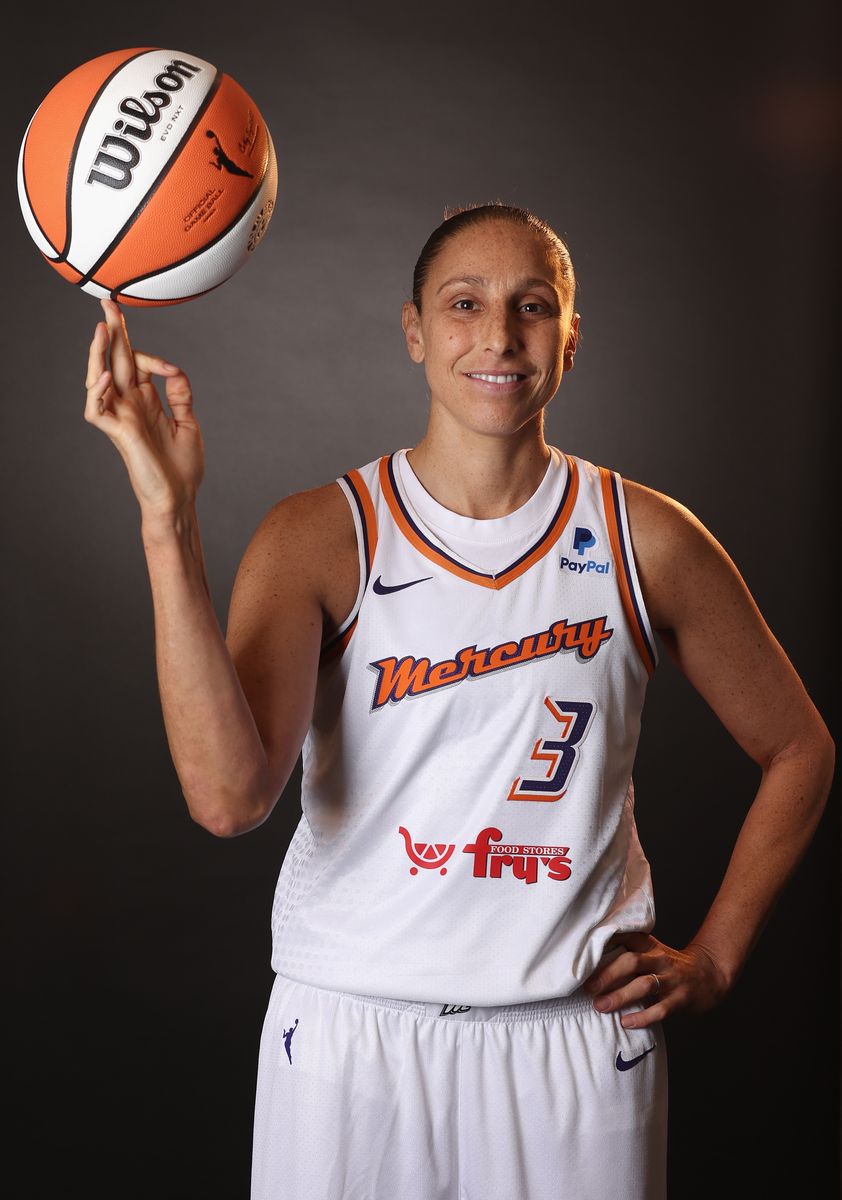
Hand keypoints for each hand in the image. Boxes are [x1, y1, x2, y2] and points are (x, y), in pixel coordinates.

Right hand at [84, 298, 204, 522]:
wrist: (180, 499)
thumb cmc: (183, 468)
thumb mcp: (189, 423)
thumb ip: (180, 394)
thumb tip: (173, 369)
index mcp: (147, 400)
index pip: (138, 363)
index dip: (151, 356)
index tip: (171, 370)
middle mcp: (130, 405)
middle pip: (115, 360)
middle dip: (112, 331)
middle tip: (106, 300)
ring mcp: (122, 418)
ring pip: (99, 378)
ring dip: (98, 353)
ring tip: (100, 327)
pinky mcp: (118, 434)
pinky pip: (97, 409)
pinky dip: (99, 391)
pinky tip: (107, 375)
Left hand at [582, 932, 730, 1029]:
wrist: (709, 975)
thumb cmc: (670, 966)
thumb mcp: (652, 952)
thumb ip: (628, 954)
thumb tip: (591, 965)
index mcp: (650, 946)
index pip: (627, 937)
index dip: (607, 941)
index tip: (586, 952)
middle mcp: (659, 960)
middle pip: (631, 962)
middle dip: (608, 974)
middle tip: (588, 987)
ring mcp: (671, 980)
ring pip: (644, 985)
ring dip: (620, 996)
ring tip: (600, 1006)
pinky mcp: (680, 1000)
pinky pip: (660, 1009)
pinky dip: (642, 1017)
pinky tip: (626, 1022)